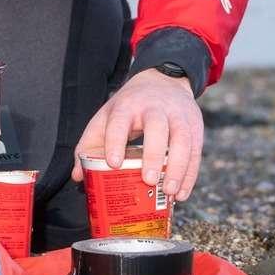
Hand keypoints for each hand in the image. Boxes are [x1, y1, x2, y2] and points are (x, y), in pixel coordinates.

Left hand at [71, 69, 204, 201]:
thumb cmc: (130, 106)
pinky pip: (196, 150)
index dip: (116, 141)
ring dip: (178, 168)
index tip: (114, 163)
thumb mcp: (106, 116)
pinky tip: (182, 193)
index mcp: (127, 105)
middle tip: (148, 180)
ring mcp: (178, 115)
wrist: (163, 80)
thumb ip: (90, 144)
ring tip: (170, 192)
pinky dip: (191, 174)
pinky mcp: (194, 125)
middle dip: (154, 155)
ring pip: (183, 139)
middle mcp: (155, 108)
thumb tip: (78, 176)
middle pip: (157, 127)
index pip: (120, 121)